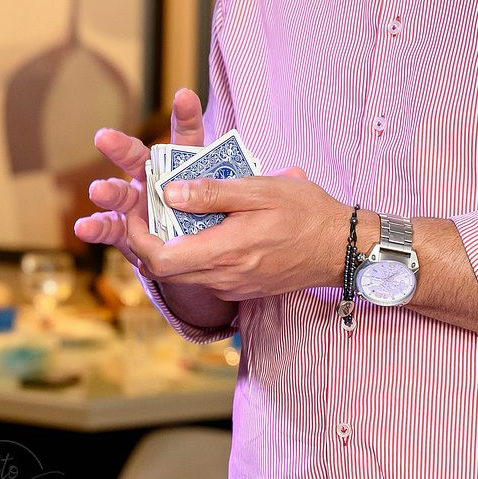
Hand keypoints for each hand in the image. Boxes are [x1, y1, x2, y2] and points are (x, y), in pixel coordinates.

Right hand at [73, 88, 205, 272]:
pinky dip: (96, 228)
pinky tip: (83, 227)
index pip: (186, 137)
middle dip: (120, 148)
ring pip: (119, 194)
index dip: (186, 116)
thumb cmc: (208, 226)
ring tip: (98, 191)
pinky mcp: (126, 232)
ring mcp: (136, 205)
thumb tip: (194, 192)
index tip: (185, 96)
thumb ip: (210, 200)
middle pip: (136, 158)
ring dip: (107, 192)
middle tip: (103, 138)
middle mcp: (153, 180)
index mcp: (181, 168)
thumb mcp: (221, 211)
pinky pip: (110, 228)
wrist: (192, 262)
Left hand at [136, 168, 344, 302]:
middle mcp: (225, 277)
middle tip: (147, 208)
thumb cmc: (306, 212)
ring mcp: (234, 287)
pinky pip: (205, 276)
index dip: (136, 238)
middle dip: (148, 240)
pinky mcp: (243, 288)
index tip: (134, 210)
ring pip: (184, 274)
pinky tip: (201, 228)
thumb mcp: (260, 190)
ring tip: (172, 213)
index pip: (160, 260)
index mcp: (225, 252)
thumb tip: (169, 193)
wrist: (343, 248)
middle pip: (165, 270)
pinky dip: (193, 254)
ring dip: (170, 247)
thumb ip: (212, 193)